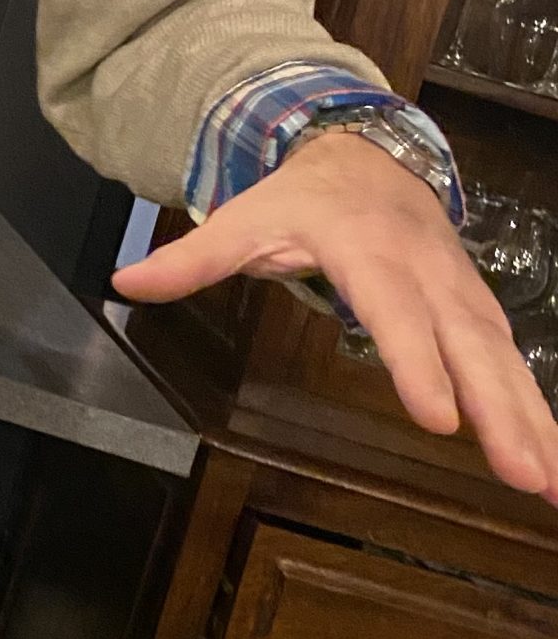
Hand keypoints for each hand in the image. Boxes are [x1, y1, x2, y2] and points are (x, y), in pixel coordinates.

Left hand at [114, 132, 557, 503]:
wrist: (366, 152)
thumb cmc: (300, 198)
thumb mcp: (245, 219)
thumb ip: (192, 259)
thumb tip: (124, 281)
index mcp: (368, 249)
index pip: (393, 311)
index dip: (416, 361)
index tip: (438, 418)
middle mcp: (426, 272)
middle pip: (467, 344)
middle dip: (500, 410)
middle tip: (523, 474)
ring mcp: (459, 291)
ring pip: (502, 360)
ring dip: (534, 422)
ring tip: (551, 486)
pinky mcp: (478, 311)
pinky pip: (512, 364)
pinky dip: (539, 414)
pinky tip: (553, 467)